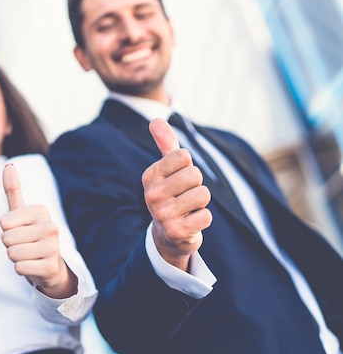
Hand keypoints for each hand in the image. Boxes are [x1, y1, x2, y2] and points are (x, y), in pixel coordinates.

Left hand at [0, 163, 76, 298]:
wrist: (50, 265)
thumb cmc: (30, 236)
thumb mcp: (20, 213)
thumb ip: (13, 190)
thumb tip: (8, 165)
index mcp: (41, 211)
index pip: (3, 223)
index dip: (6, 230)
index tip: (19, 231)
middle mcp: (51, 227)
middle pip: (7, 238)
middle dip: (10, 245)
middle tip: (24, 245)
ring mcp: (54, 248)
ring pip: (12, 254)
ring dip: (15, 258)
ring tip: (28, 255)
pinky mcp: (51, 267)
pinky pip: (20, 268)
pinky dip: (21, 269)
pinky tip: (33, 266)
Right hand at [142, 118, 212, 270]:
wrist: (168, 234)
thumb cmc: (172, 194)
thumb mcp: (167, 169)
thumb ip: (165, 144)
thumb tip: (156, 119)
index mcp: (149, 176)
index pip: (183, 156)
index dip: (188, 167)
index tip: (179, 180)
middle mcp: (152, 195)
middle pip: (195, 175)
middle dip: (196, 185)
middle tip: (185, 196)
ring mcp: (162, 215)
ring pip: (203, 195)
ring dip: (200, 203)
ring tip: (188, 210)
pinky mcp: (176, 232)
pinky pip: (206, 216)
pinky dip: (203, 219)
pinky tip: (190, 223)